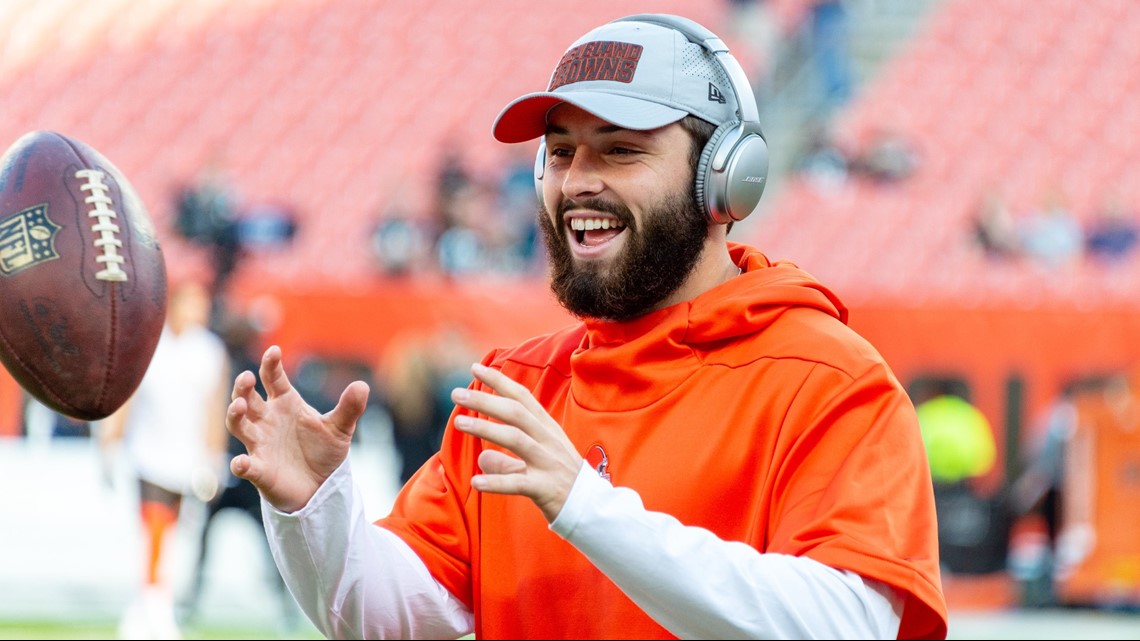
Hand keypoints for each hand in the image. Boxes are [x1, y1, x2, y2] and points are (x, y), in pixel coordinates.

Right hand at [226, 345, 369, 512]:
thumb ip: (349, 408)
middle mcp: (267, 420)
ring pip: (239, 426)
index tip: (274, 351)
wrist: (321, 486)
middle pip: (248, 398)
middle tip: (246, 378)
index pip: (273, 378)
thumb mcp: (340, 428)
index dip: (271, 364)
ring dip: (235, 415)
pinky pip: (246, 466)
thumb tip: (362, 385)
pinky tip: (242, 463)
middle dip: (243, 388)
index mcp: (285, 404)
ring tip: (239, 405)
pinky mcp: (260, 470)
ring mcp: (260, 444)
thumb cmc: (324, 451)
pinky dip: (242, 465)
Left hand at [451, 363, 581, 521]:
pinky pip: (518, 483)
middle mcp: (548, 441)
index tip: (475, 367)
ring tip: (459, 423)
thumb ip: (508, 460)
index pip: (522, 398)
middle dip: (486, 400)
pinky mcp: (545, 488)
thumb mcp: (537, 463)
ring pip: (515, 439)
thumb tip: (482, 458)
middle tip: (457, 393)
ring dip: (485, 429)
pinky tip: (475, 482)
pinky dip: (496, 481)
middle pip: (515, 413)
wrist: (592, 508)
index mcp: (547, 429)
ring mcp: (548, 463)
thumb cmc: (562, 482)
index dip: (499, 381)